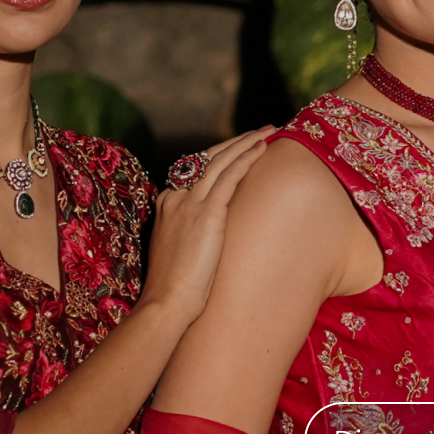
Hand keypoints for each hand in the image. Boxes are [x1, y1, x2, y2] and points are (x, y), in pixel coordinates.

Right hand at [138, 128, 268, 318]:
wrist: (166, 303)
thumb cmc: (174, 288)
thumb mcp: (179, 250)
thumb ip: (191, 232)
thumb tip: (211, 233)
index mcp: (166, 203)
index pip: (195, 168)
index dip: (219, 155)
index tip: (239, 148)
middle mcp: (175, 196)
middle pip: (208, 157)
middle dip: (235, 142)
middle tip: (259, 131)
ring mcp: (189, 202)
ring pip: (220, 161)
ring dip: (246, 142)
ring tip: (267, 131)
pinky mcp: (206, 212)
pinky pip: (229, 176)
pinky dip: (246, 158)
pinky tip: (261, 149)